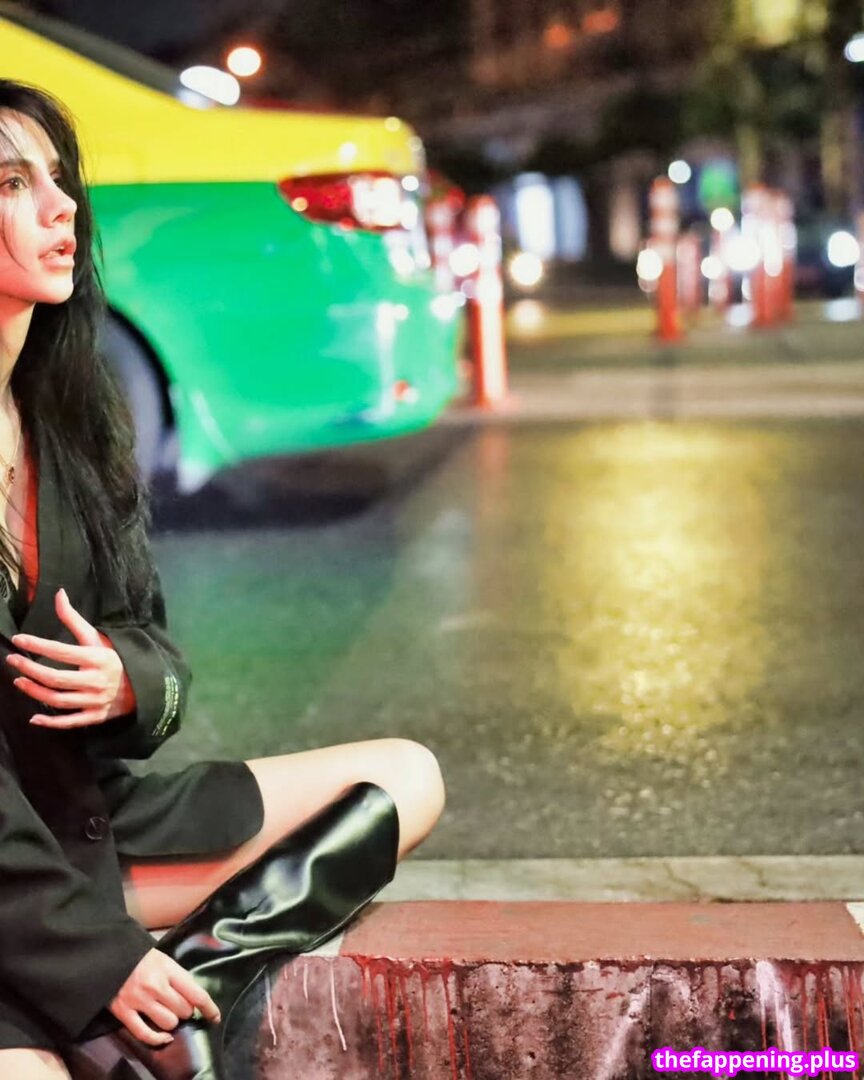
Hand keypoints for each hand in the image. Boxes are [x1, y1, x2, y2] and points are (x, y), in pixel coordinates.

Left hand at [5, 587, 135, 726]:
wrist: (143, 686)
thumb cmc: (116, 658)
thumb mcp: (98, 638)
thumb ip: (74, 619)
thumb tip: (59, 594)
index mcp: (98, 658)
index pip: (62, 652)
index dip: (38, 645)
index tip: (19, 640)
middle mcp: (95, 681)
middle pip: (56, 678)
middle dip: (31, 669)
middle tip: (12, 660)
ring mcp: (95, 701)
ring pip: (58, 700)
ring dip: (35, 692)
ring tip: (19, 681)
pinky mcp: (95, 717)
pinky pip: (70, 722)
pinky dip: (51, 722)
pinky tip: (34, 718)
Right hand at [109, 948, 220, 1046]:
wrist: (108, 955)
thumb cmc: (139, 956)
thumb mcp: (163, 958)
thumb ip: (177, 976)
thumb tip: (194, 997)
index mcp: (168, 969)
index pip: (196, 993)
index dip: (209, 1008)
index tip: (215, 1016)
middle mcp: (156, 986)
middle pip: (183, 1010)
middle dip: (185, 1010)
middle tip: (179, 1004)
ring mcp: (139, 1000)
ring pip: (169, 1023)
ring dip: (171, 1021)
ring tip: (166, 1012)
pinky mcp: (124, 1012)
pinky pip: (145, 1033)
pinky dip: (157, 1039)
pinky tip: (165, 1037)